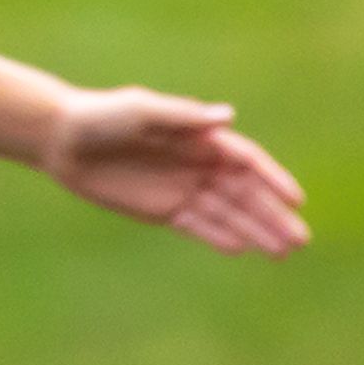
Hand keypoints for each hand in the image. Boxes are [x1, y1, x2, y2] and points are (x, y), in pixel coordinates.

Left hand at [39, 87, 306, 255]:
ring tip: (283, 252)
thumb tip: (227, 116)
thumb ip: (183, 117)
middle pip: (245, 193)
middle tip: (301, 239)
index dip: (273, 179)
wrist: (62, 139)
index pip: (247, 161)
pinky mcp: (163, 209)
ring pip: (228, 214)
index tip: (295, 199)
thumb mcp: (141, 111)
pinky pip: (198, 225)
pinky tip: (241, 248)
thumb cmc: (102, 116)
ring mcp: (183, 188)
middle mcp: (198, 165)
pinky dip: (219, 236)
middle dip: (273, 215)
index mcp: (199, 138)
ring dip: (256, 231)